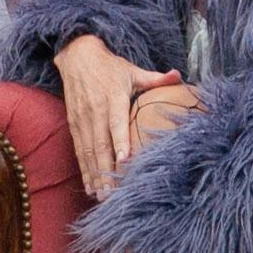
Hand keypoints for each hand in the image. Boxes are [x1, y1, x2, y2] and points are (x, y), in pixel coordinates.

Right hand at [56, 29, 151, 203]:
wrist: (77, 56)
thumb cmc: (110, 67)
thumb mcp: (133, 70)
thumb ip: (155, 78)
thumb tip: (178, 76)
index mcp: (113, 97)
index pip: (116, 123)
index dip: (120, 143)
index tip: (125, 162)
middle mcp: (96, 110)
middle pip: (101, 144)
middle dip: (106, 170)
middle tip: (113, 193)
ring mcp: (82, 119)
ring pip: (88, 151)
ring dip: (94, 175)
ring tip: (101, 196)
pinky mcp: (73, 124)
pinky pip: (79, 150)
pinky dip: (84, 170)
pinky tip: (89, 187)